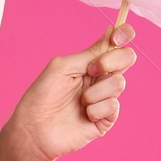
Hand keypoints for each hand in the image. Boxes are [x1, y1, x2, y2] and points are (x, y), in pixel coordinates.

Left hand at [3, 17, 137, 160]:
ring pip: (119, 83)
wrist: (34, 128)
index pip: (114, 44)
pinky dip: (97, 108)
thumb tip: (111, 32)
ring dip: (96, 90)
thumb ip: (90, 54)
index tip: (117, 37)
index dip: (123, 34)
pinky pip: (114, 106)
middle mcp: (100, 78)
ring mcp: (104, 98)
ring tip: (80, 100)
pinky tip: (84, 114)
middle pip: (126, 59)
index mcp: (89, 62)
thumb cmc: (43, 95)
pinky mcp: (106, 120)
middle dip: (111, 61)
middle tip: (93, 69)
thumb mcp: (64, 67)